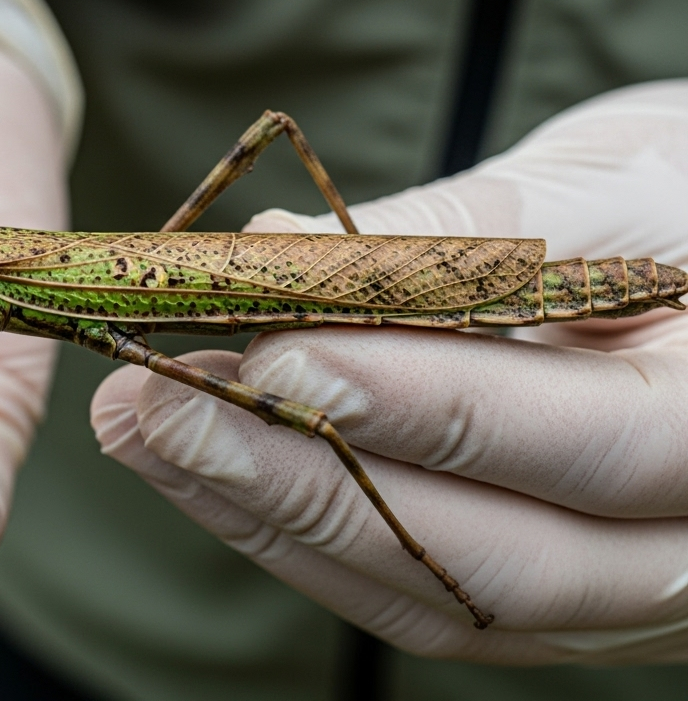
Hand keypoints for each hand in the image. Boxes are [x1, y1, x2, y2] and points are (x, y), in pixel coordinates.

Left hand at [92, 81, 687, 662]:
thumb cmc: (683, 206)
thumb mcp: (616, 180)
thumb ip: (476, 228)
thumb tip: (291, 251)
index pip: (599, 442)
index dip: (431, 406)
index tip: (279, 353)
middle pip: (508, 559)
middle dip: (315, 485)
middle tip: (166, 412)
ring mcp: (618, 594)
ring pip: (443, 596)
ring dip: (275, 518)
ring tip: (145, 432)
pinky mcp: (539, 599)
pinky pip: (418, 596)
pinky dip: (298, 536)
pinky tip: (203, 471)